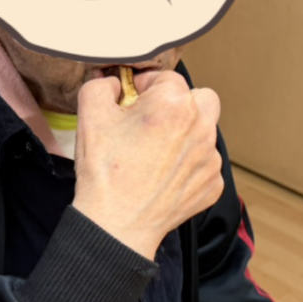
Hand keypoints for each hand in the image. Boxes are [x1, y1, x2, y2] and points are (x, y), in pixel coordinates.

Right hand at [72, 70, 222, 259]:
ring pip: (204, 132)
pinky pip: (204, 163)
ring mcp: (210, 158)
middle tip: (153, 121)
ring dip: (185, 135)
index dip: (144, 86)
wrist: (117, 224)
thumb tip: (116, 84)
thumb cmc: (105, 170)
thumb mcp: (90, 114)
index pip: (165, 77)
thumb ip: (103, 85)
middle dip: (180, 103)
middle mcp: (201, 126)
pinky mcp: (212, 184)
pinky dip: (188, 166)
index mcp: (174, 103)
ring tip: (155, 153)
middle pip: (200, 98)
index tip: (132, 101)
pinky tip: (163, 176)